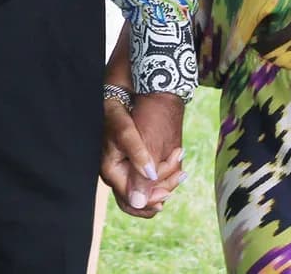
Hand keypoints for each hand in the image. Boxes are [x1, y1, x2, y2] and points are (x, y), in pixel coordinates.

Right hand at [101, 91, 185, 217]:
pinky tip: (174, 155)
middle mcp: (116, 172)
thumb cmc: (123, 108)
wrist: (129, 89)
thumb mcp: (129, 133)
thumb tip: (139, 200)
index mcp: (110, 168)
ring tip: (178, 154)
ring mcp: (125, 166)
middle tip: (180, 171)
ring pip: (149, 188)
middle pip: (141, 198)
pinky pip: (151, 176)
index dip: (151, 197)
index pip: (131, 200)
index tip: (169, 188)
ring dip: (167, 175)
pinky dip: (165, 169)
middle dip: (162, 186)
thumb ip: (135, 164)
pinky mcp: (134, 160)